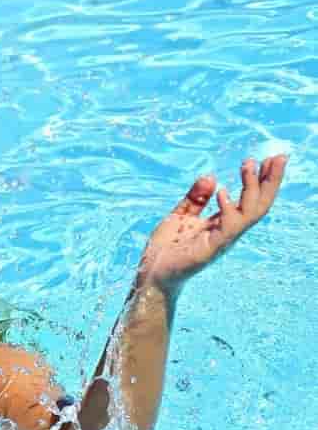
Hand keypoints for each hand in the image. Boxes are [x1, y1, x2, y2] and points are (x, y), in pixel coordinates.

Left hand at [138, 154, 286, 293]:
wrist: (151, 273)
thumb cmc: (166, 247)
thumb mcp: (180, 215)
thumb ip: (195, 198)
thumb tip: (211, 176)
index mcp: (222, 222)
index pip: (250, 199)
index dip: (261, 179)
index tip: (270, 158)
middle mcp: (227, 231)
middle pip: (258, 204)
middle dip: (270, 181)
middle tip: (278, 157)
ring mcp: (221, 240)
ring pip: (249, 213)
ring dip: (252, 188)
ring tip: (249, 165)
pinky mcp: (210, 249)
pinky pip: (227, 228)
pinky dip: (228, 209)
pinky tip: (223, 192)